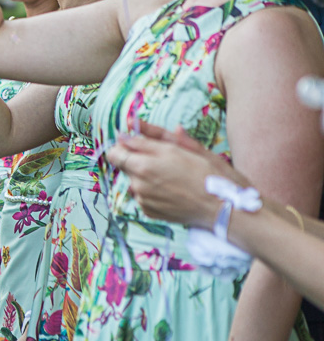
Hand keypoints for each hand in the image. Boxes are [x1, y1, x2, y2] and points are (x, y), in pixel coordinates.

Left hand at [106, 121, 243, 228]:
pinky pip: (142, 195)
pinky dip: (152, 191)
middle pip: (125, 166)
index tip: (138, 144)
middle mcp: (139, 184)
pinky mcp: (149, 212)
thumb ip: (153, 137)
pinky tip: (173, 190)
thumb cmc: (210, 175)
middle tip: (164, 161)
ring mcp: (143, 200)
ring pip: (134, 180)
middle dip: (138, 160)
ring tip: (173, 177)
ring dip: (146, 176)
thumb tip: (128, 128)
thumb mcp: (185, 148)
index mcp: (145, 165)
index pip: (115, 152)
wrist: (226, 209)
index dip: (125, 146)